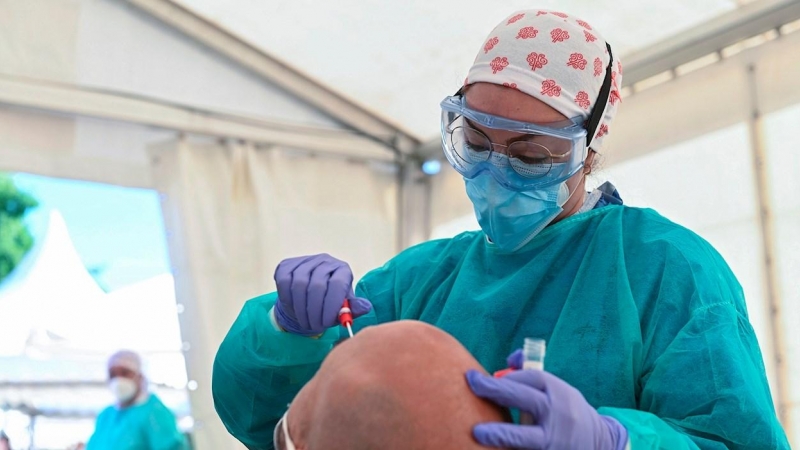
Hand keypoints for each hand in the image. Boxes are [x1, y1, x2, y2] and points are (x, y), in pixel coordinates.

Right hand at [273, 254, 371, 335]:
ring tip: (306, 322)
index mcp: (342, 270)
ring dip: (301, 309)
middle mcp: (325, 261)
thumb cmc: (329, 304)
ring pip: (299, 285)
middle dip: (315, 311)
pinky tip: (294, 308)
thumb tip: (365, 307)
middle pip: (317, 285)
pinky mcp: (287, 265)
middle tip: (315, 326)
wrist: (307, 299)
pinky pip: (284, 282)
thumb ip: (353, 308)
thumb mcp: (343, 308)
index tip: (327, 323)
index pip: (337, 284)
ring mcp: (305, 261)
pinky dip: (288, 299)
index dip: (331, 305)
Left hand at [466, 351, 627, 448]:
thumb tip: (512, 358)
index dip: (508, 375)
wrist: (600, 443)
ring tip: (477, 432)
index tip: (488, 378)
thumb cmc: (567, 411)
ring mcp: (554, 440)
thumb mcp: (557, 390)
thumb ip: (532, 374)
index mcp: (559, 392)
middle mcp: (557, 415)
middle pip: (525, 399)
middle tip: (473, 383)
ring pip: (525, 436)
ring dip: (501, 433)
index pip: (532, 377)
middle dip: (496, 390)